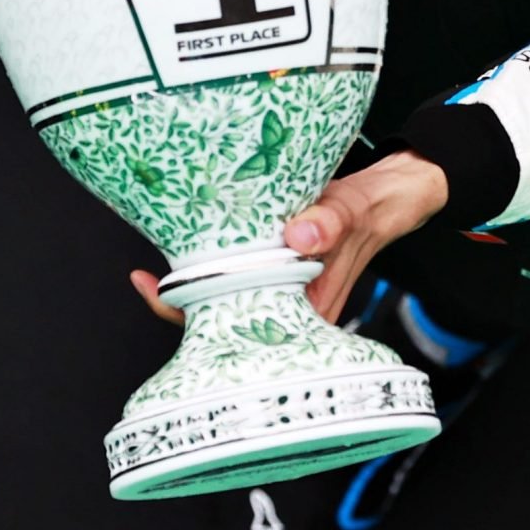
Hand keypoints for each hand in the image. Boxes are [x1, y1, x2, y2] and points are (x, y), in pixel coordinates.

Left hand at [124, 153, 450, 325]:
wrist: (385, 199)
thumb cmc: (369, 213)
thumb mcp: (350, 212)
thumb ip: (329, 223)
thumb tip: (301, 235)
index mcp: (306, 313)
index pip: (242, 331)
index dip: (195, 317)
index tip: (160, 291)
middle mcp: (287, 309)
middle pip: (222, 319)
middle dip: (181, 302)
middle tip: (144, 277)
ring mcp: (277, 290)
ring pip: (223, 297)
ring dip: (193, 281)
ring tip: (155, 266)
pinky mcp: (272, 268)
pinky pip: (233, 272)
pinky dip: (210, 261)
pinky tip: (186, 246)